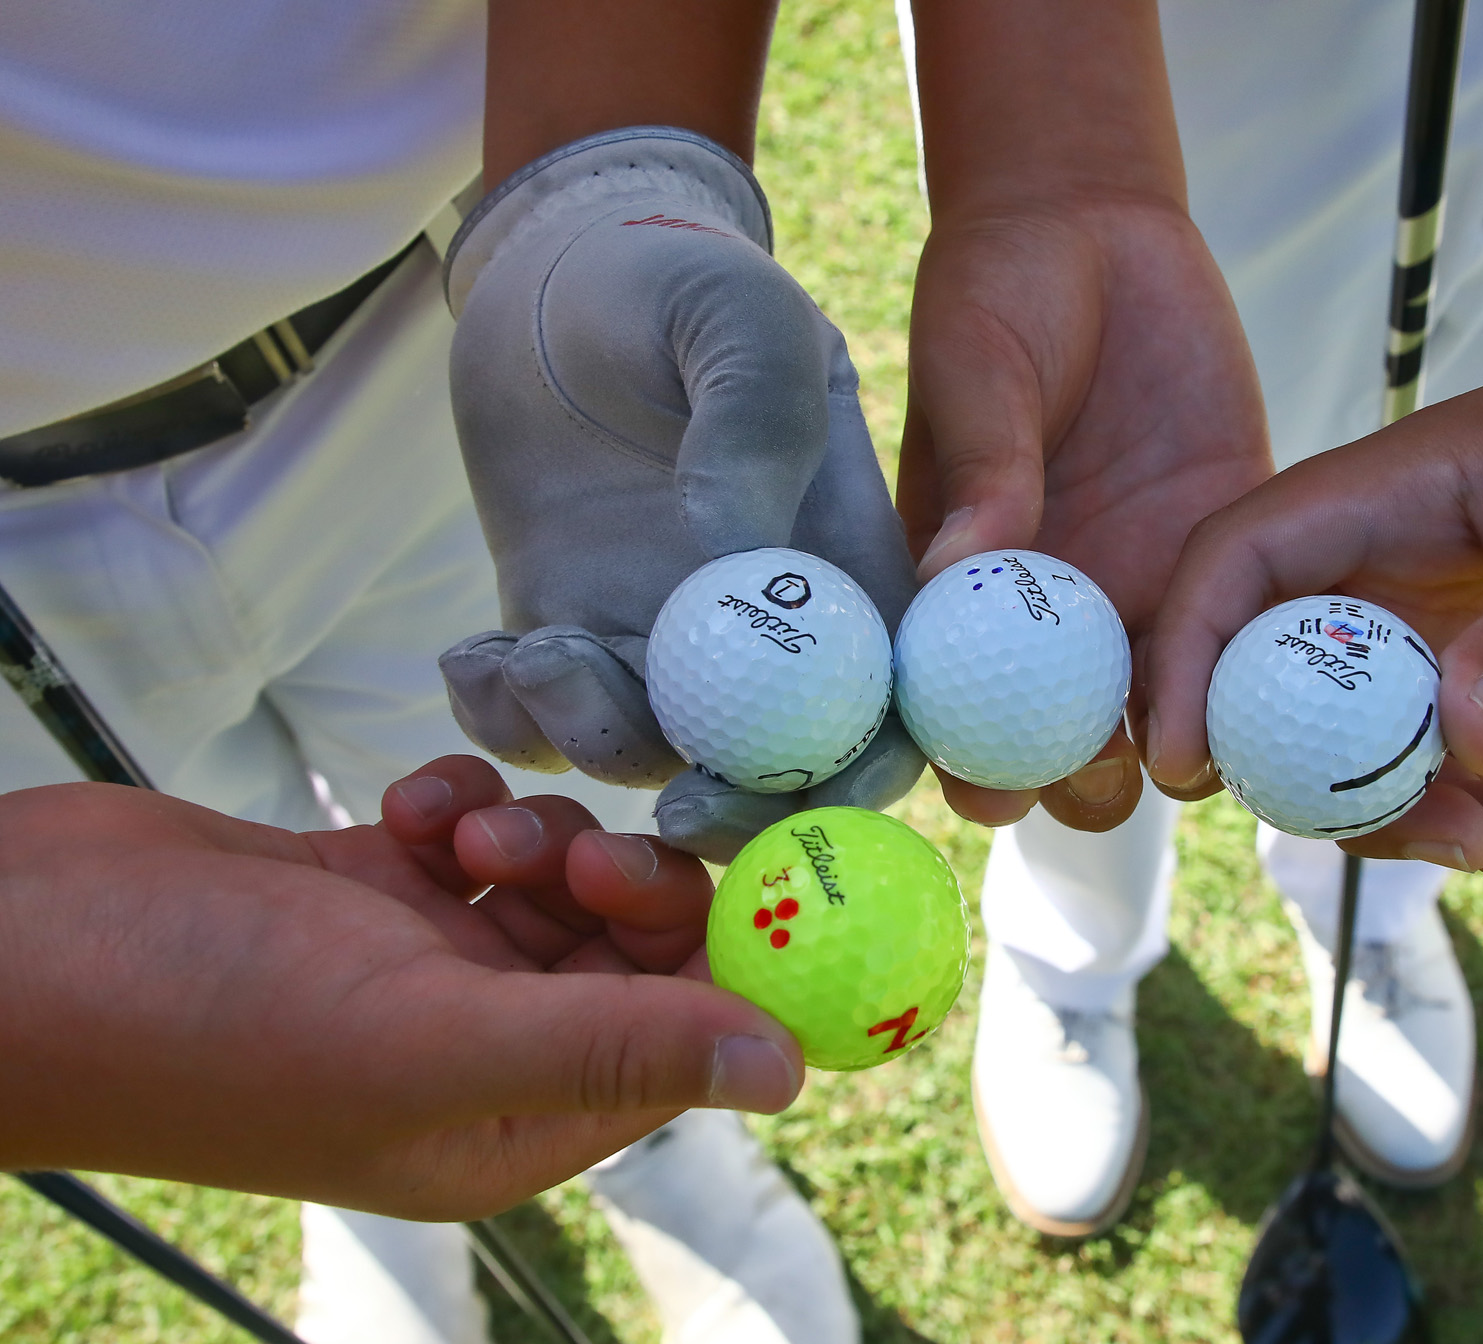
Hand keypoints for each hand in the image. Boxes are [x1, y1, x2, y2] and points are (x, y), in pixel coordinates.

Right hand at [0, 759, 801, 1218]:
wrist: (16, 947)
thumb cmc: (211, 1018)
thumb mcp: (434, 1042)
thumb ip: (614, 1049)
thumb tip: (784, 1072)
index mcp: (515, 1123)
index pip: (682, 1044)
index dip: (728, 962)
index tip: (749, 870)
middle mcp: (484, 1049)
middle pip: (633, 950)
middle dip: (618, 883)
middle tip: (563, 850)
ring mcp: (427, 964)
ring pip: (560, 878)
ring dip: (535, 833)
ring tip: (459, 836)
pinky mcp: (375, 889)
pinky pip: (477, 834)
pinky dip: (461, 806)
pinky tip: (404, 804)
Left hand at [443, 127, 923, 859]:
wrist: (566, 270)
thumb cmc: (684, 280)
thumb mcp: (741, 322)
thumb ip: (756, 425)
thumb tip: (734, 558)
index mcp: (845, 574)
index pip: (884, 714)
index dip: (859, 777)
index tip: (796, 787)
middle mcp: (762, 631)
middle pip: (771, 771)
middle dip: (726, 812)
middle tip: (665, 809)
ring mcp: (658, 640)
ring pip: (642, 757)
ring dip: (589, 741)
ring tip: (538, 653)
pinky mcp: (563, 630)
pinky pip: (534, 721)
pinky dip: (502, 719)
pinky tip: (478, 653)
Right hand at [899, 191, 1271, 829]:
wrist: (1097, 221)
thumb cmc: (1002, 291)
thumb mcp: (978, 370)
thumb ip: (981, 470)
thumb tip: (954, 574)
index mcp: (969, 583)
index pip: (960, 701)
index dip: (973, 761)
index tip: (997, 793)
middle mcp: (1055, 608)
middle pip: (1064, 734)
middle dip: (1080, 780)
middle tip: (1109, 774)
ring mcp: (1142, 586)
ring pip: (1163, 708)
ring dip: (1182, 747)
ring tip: (1208, 760)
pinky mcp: (1227, 548)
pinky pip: (1248, 634)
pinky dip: (1266, 679)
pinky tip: (1292, 702)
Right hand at [1140, 282, 1482, 890]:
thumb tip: (1459, 749)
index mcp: (1395, 491)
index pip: (1237, 565)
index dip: (1185, 662)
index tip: (1192, 768)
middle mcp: (1391, 560)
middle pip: (1284, 687)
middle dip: (1339, 789)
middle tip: (1454, 839)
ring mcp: (1436, 622)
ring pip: (1372, 751)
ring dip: (1443, 822)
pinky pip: (1455, 767)